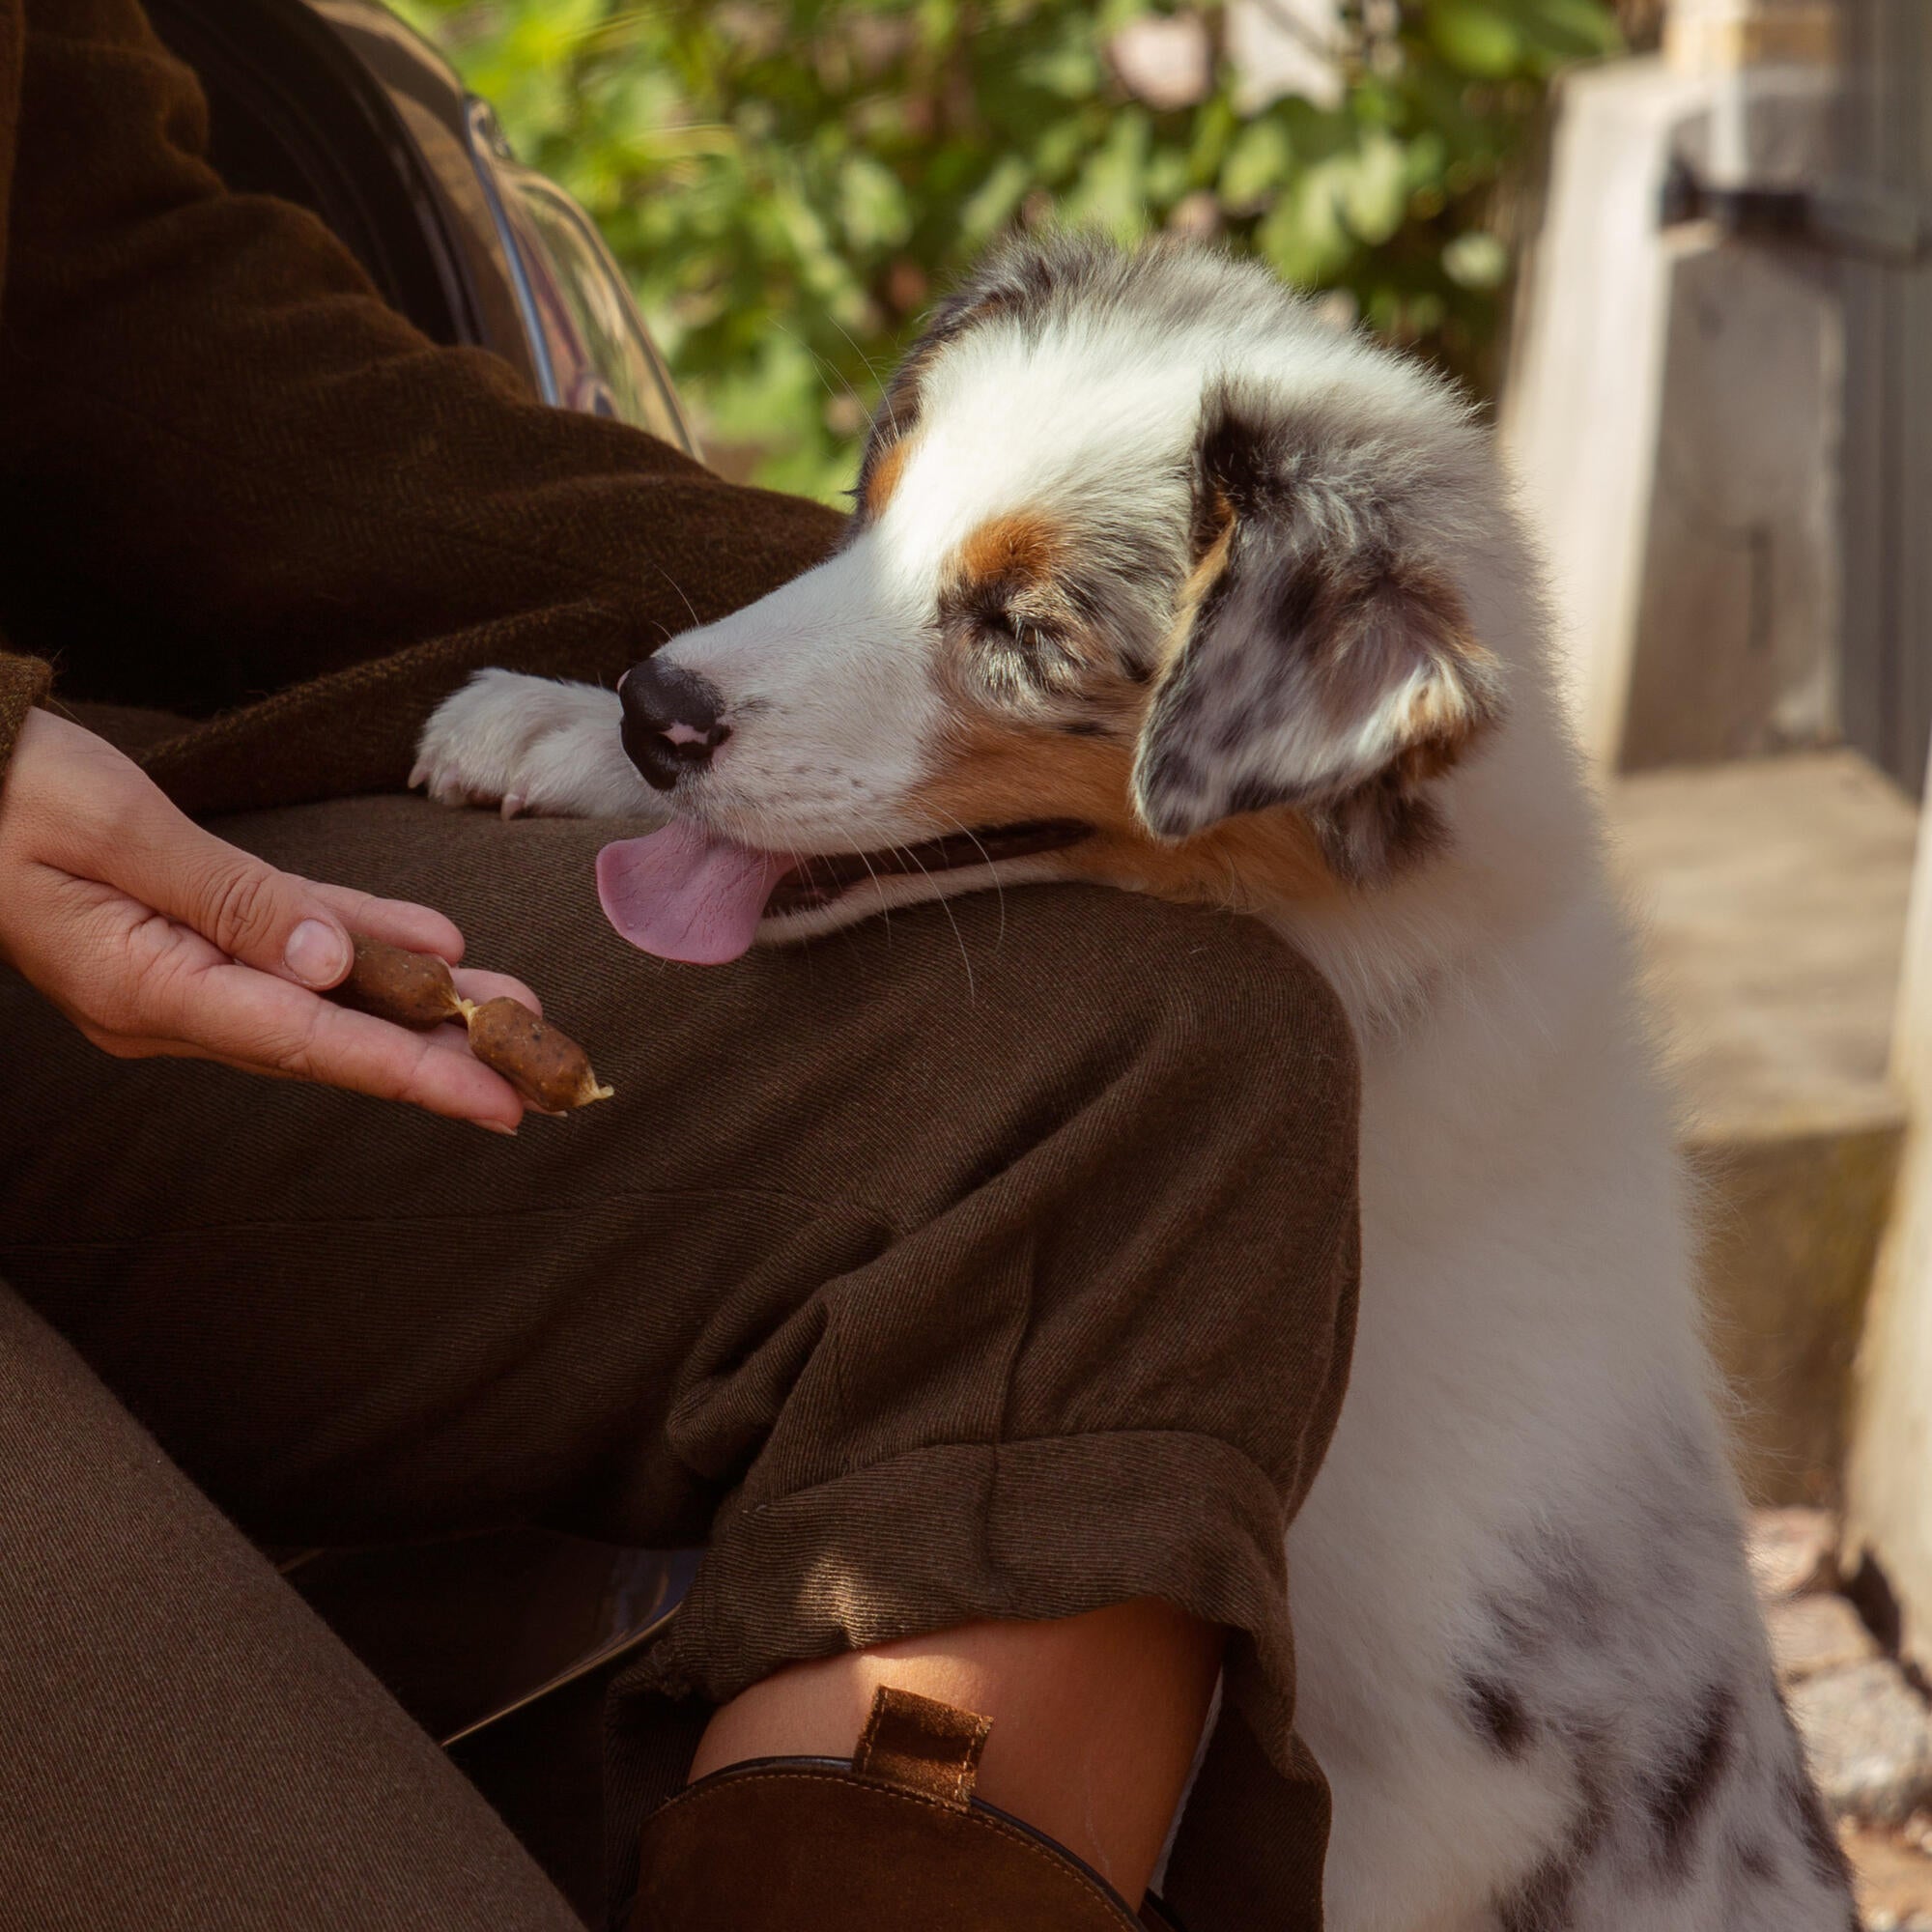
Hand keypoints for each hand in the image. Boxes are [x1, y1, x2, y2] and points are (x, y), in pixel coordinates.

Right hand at [0, 709, 535, 1129]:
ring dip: (420, 1005)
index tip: (498, 1100)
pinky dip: (367, 949)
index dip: (413, 1075)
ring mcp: (179, 973)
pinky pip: (294, 949)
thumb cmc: (6, 791)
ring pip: (326, 998)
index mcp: (147, 987)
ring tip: (515, 1011)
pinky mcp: (188, 935)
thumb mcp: (116, 831)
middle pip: (333, 1037)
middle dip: (442, 1055)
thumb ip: (230, 899)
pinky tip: (439, 952)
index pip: (311, 1042)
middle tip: (544, 1071)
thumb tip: (331, 966)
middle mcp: (171, 1000)